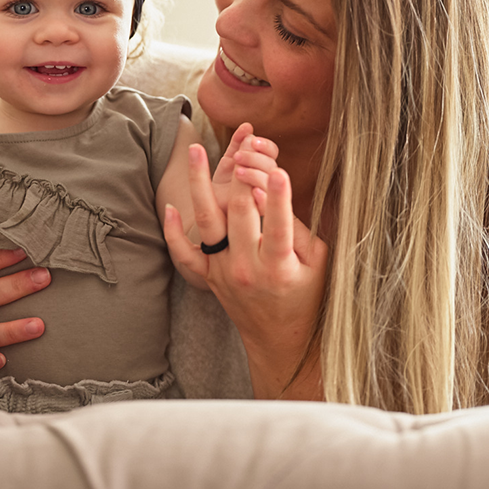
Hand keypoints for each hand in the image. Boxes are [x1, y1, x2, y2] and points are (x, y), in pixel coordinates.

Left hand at [162, 142, 328, 399]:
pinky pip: (184, 255)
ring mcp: (223, 271)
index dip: (279, 198)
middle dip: (241, 177)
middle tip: (244, 148)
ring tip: (197, 150)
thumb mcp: (318, 265)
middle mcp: (247, 268)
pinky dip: (173, 232)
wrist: (280, 340)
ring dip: (199, 182)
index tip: (278, 172)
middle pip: (240, 214)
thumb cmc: (307, 296)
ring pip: (207, 221)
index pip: (280, 225)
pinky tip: (170, 207)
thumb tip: (274, 194)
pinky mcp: (208, 276)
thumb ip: (299, 230)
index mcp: (280, 267)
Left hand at [210, 123, 278, 213]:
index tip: (253, 140)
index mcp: (262, 168)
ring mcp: (264, 200)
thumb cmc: (220, 187)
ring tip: (238, 172)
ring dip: (256, 175)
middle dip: (256, 159)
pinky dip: (263, 199)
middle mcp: (267, 183)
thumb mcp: (228, 162)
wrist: (206, 210)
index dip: (265, 145)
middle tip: (238, 157)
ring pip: (270, 186)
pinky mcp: (257, 216)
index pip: (272, 153)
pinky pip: (266, 208)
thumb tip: (247, 125)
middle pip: (273, 168)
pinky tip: (254, 193)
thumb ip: (237, 144)